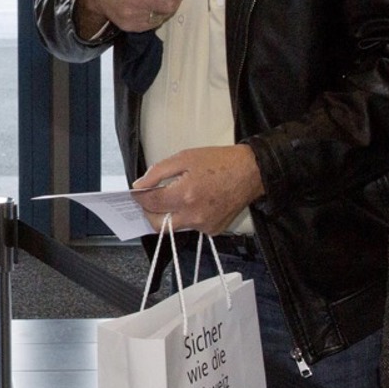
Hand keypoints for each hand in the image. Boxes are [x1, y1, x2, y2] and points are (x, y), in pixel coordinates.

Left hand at [132, 146, 264, 234]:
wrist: (251, 172)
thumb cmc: (220, 162)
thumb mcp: (185, 157)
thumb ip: (158, 172)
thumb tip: (140, 185)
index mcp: (185, 195)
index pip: (151, 203)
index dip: (140, 197)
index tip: (137, 192)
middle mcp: (194, 215)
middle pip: (158, 225)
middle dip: (149, 213)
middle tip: (149, 200)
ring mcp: (204, 226)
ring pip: (175, 227)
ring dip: (169, 215)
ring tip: (174, 198)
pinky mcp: (213, 230)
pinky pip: (192, 227)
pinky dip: (187, 217)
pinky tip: (195, 203)